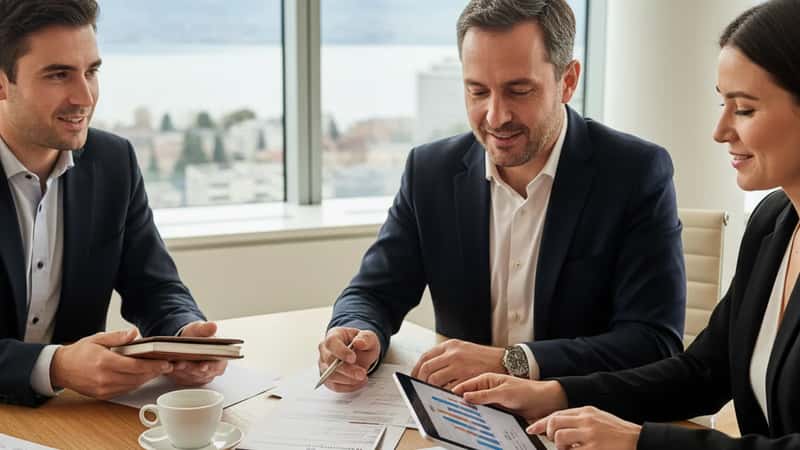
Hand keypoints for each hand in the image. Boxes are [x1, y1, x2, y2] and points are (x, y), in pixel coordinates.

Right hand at [51, 329, 173, 399]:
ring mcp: (103, 388)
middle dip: (154, 372)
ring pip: (132, 385)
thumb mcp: (98, 338)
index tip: (165, 363)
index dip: (153, 366)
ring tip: (158, 370)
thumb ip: (118, 336)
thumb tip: (135, 333)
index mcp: (104, 362)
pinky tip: (142, 376)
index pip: (135, 366)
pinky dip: (135, 383)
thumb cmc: (79, 352)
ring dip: (147, 378)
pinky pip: (125, 390)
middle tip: (168, 366)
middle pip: (137, 377)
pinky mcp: (103, 395)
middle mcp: (104, 378)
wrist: (60, 368)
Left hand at [168, 321, 227, 385]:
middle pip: (202, 373)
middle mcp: (211, 370)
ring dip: (182, 371)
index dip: (210, 366)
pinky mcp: (188, 379)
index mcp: (220, 358)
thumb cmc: (196, 336)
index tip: (203, 366)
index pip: (218, 366)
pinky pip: (182, 379)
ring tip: (175, 364)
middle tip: (182, 363)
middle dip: (191, 368)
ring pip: (191, 377)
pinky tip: (170, 367)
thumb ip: (206, 329)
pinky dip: (176, 373)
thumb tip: (213, 326)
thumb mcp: (200, 329)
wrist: (185, 342)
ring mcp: (200, 376)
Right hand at [317, 327, 379, 392]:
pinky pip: (334, 386)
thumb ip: (366, 338)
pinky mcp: (328, 378)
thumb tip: (359, 342)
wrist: (360, 352)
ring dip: (348, 380)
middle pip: (329, 361)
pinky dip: (348, 387)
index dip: (341, 351)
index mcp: (334, 335)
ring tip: (362, 377)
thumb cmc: (361, 343)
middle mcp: (325, 350)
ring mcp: (324, 365)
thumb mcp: (369, 337)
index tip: (353, 358)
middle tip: (362, 373)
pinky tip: (358, 382)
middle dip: (347, 369)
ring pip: (330, 376)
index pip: (331, 343)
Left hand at [411, 339, 504, 389]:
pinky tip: (445, 394)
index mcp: (450, 345)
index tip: (414, 376)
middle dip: (420, 380)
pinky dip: (444, 393)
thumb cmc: (483, 357)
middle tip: (421, 386)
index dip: (416, 369)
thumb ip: (446, 356)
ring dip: (430, 388)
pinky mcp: (466, 378)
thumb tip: (428, 368)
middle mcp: (453, 354)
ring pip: (435, 379)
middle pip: (427, 368)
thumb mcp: (462, 349)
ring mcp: (459, 366)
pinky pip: (448, 388)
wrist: (503, 361)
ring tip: (432, 392)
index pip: (425, 357)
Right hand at [452, 373, 566, 421]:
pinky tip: (472, 425)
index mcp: (485, 380)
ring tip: (458, 420)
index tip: (441, 399)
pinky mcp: (495, 412)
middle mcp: (485, 391)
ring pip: (473, 409)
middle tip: (448, 412)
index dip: (452, 392)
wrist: (544, 403)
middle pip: (466, 399)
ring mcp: (489, 402)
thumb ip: (485, 395)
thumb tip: (465, 396)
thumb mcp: (505, 392)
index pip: (464, 386)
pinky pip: (482, 417)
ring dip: (468, 414)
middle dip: (457, 405)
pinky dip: (477, 420)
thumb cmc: (527, 391)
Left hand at [527, 406, 640, 449]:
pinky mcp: (594, 449)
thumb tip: (557, 424)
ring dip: (559, 447)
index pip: (557, 414)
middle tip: (555, 442)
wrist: (637, 440)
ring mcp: (590, 436)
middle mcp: (586, 421)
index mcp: (586, 411)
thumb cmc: (617, 432)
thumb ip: (578, 419)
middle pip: (555, 423)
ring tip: (569, 449)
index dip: (542, 423)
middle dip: (549, 434)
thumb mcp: (597, 418)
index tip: (532, 429)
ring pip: (560, 438)